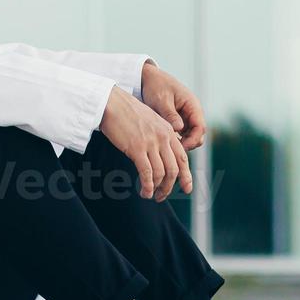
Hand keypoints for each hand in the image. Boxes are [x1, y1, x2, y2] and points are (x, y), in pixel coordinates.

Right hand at [98, 86, 192, 201]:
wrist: (112, 103)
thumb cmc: (128, 112)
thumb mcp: (151, 121)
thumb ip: (160, 136)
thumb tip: (162, 154)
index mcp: (168, 131)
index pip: (182, 158)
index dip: (186, 176)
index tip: (187, 188)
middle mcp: (163, 138)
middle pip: (174, 169)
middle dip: (169, 187)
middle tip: (162, 196)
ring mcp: (151, 143)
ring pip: (161, 173)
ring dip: (158, 188)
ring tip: (151, 195)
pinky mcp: (137, 148)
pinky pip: (146, 172)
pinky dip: (147, 185)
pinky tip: (145, 191)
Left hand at [140, 61, 206, 150]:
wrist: (148, 79)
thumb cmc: (156, 86)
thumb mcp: (162, 100)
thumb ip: (170, 115)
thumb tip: (180, 129)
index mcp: (192, 105)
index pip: (200, 127)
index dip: (193, 140)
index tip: (180, 147)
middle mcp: (192, 112)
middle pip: (198, 134)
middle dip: (189, 143)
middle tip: (173, 150)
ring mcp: (186, 116)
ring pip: (190, 135)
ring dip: (182, 142)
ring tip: (167, 147)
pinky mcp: (179, 120)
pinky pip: (182, 133)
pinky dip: (176, 139)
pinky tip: (165, 142)